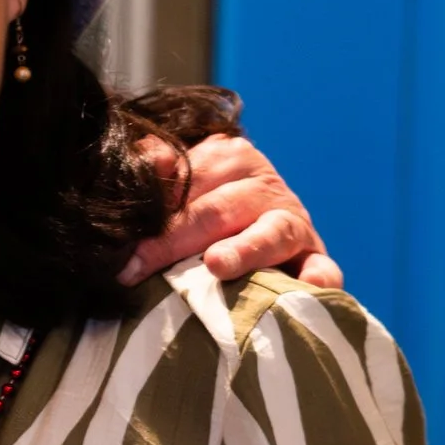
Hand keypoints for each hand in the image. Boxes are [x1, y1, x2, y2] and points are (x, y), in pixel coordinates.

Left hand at [121, 133, 341, 292]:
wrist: (262, 229)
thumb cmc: (207, 210)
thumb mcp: (184, 181)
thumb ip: (160, 170)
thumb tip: (146, 161)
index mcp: (230, 157)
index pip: (188, 179)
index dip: (153, 210)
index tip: (122, 247)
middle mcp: (265, 185)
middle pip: (218, 210)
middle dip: (175, 240)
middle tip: (139, 266)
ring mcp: (294, 222)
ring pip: (271, 233)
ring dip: (245, 249)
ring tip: (216, 265)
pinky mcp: (315, 257)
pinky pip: (322, 267)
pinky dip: (319, 277)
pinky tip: (309, 287)